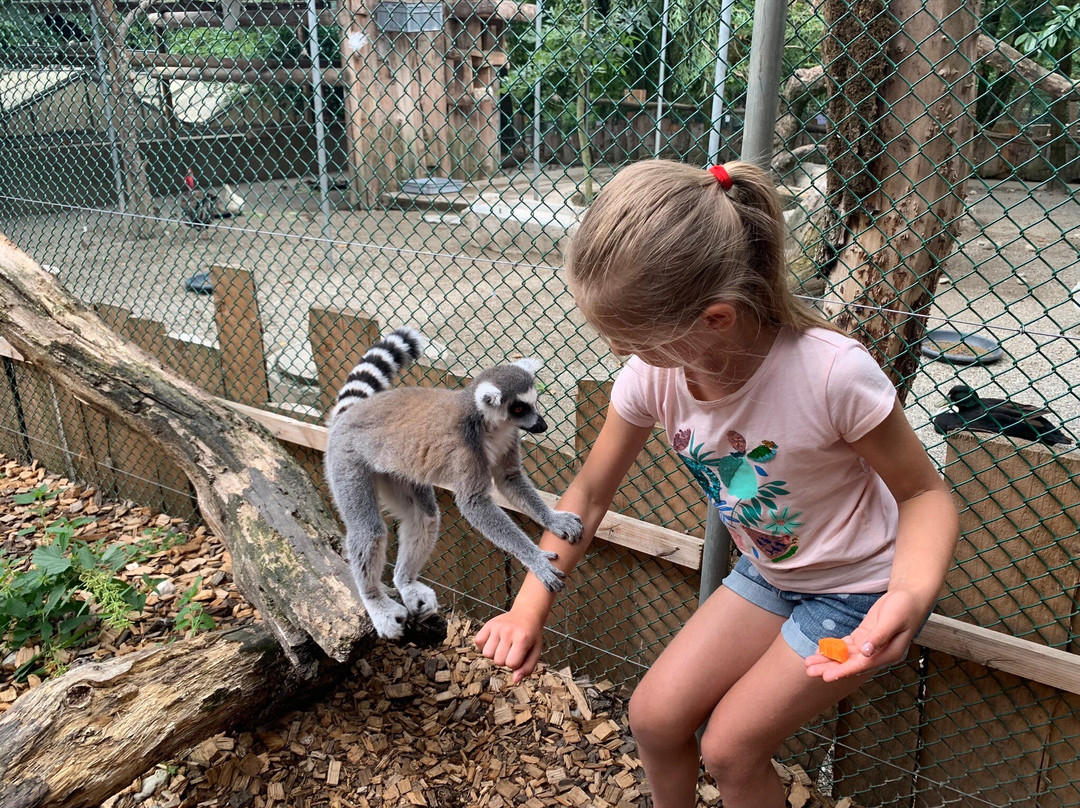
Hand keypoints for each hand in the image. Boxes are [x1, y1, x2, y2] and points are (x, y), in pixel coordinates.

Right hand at [474, 608, 545, 682]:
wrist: (526, 614)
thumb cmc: (531, 637)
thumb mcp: (535, 652)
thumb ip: (527, 668)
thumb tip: (515, 680)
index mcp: (522, 638)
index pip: (511, 664)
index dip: (516, 663)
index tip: (521, 654)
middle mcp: (508, 631)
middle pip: (498, 661)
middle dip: (505, 659)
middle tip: (512, 649)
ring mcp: (497, 626)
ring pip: (486, 654)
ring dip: (494, 654)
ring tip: (502, 646)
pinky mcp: (488, 623)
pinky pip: (478, 641)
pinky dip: (484, 645)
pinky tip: (494, 641)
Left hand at [804, 590, 926, 682]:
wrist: (910, 596)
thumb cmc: (905, 607)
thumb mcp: (892, 620)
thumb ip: (879, 636)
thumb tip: (865, 652)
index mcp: (889, 654)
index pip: (862, 665)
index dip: (843, 671)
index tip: (826, 677)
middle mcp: (879, 653)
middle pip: (851, 664)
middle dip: (830, 668)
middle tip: (810, 671)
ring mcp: (871, 645)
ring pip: (847, 656)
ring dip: (829, 659)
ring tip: (810, 663)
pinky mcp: (866, 636)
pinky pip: (848, 646)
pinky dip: (835, 649)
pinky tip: (821, 651)